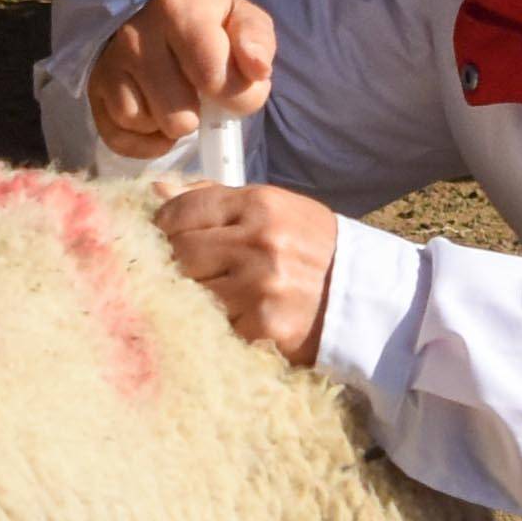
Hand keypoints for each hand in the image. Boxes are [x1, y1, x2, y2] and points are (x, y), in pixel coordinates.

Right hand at [86, 0, 274, 156]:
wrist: (159, 17)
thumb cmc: (209, 24)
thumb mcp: (242, 20)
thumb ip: (257, 42)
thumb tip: (257, 69)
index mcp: (178, 10)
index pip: (213, 79)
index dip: (235, 97)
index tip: (234, 85)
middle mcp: (136, 35)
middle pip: (180, 116)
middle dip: (201, 115)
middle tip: (201, 94)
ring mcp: (110, 64)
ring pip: (147, 125)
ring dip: (170, 125)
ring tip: (179, 100)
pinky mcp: (94, 91)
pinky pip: (120, 139)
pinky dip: (146, 140)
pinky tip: (158, 117)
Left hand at [150, 183, 336, 365]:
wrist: (365, 297)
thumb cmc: (314, 249)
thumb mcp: (274, 210)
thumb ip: (214, 200)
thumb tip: (156, 192)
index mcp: (260, 204)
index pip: (182, 210)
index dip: (163, 226)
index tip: (163, 237)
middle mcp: (258, 242)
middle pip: (178, 252)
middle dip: (174, 263)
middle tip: (187, 272)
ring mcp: (260, 287)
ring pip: (189, 292)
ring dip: (192, 297)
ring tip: (212, 296)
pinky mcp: (263, 327)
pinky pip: (213, 325)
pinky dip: (214, 325)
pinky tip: (230, 319)